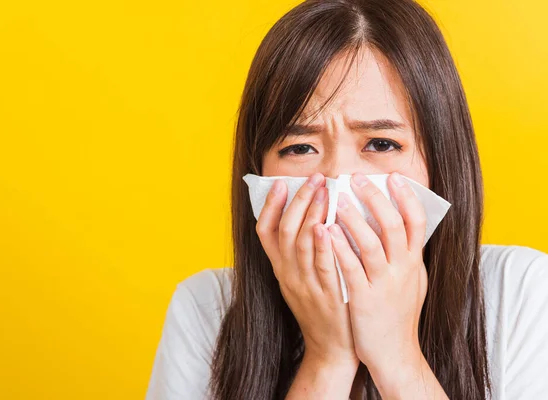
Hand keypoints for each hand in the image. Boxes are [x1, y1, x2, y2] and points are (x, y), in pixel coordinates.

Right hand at [255, 172, 358, 371]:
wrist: (330, 349)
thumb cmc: (320, 310)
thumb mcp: (300, 282)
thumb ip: (299, 254)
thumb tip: (308, 219)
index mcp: (280, 269)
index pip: (265, 232)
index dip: (271, 206)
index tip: (281, 183)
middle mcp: (288, 275)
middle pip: (285, 231)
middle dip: (299, 201)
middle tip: (315, 178)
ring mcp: (306, 285)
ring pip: (302, 243)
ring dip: (312, 214)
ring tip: (324, 190)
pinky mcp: (326, 294)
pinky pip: (321, 265)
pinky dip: (323, 244)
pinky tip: (328, 225)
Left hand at [328, 172, 428, 388]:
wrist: (394, 354)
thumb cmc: (399, 315)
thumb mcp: (412, 282)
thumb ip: (409, 255)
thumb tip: (405, 228)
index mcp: (414, 263)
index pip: (417, 223)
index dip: (406, 197)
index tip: (393, 177)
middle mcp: (403, 271)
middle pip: (394, 226)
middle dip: (376, 199)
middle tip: (358, 178)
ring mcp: (384, 285)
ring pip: (372, 244)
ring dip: (355, 219)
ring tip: (337, 198)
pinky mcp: (364, 299)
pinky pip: (351, 268)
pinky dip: (339, 247)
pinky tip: (326, 230)